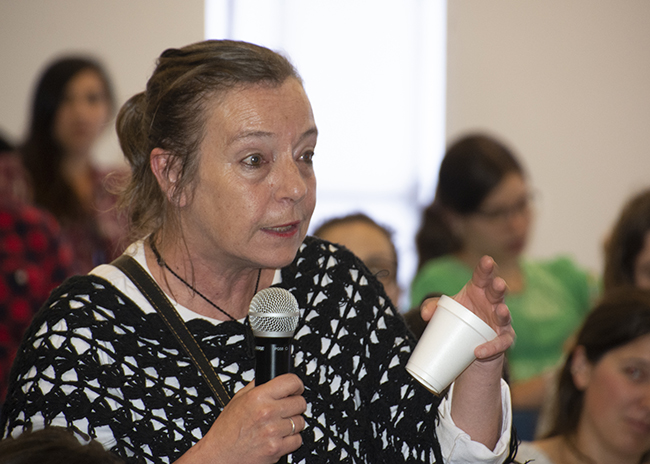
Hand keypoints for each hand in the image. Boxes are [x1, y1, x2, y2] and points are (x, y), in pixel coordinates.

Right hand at [176, 373, 305, 463]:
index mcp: (258, 397)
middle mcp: (267, 412)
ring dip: (294, 423)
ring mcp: (273, 431)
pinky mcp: (277, 448)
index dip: (296, 385)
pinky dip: (292, 439)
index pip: (291, 382)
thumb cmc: (226, 430)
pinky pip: (297, 440)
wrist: (220, 455)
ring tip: (280, 424)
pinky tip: (280, 437)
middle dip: (295, 405)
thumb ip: (256, 386)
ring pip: (301, 422)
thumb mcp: (238, 399)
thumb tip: (271, 378)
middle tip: (286, 408)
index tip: (296, 389)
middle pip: (300, 402)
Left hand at [420, 255, 514, 360]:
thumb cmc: (459, 318)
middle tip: (498, 283)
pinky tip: (480, 350)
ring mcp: (500, 320)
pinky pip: (500, 343)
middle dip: (498, 287)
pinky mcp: (503, 339)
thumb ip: (432, 306)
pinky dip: (491, 347)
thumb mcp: (444, 310)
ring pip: (504, 316)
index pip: (483, 276)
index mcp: (479, 289)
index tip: (487, 260)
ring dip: (504, 313)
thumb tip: (425, 314)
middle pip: (497, 292)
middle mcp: (493, 302)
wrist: (469, 345)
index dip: (485, 268)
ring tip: (501, 310)